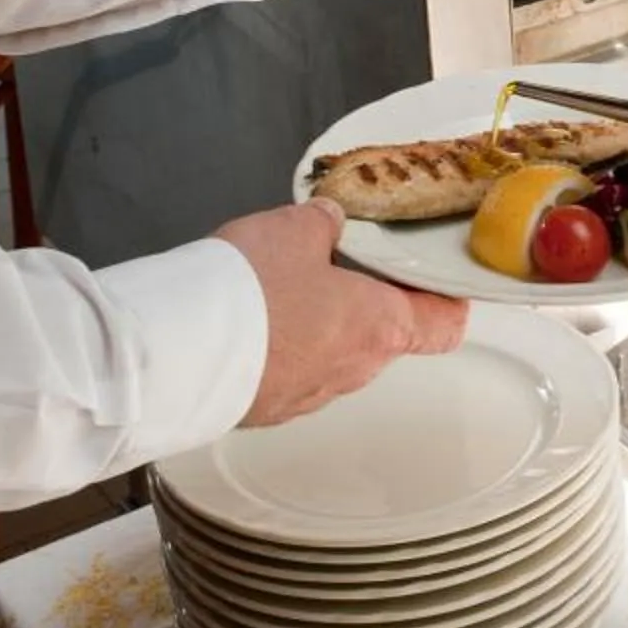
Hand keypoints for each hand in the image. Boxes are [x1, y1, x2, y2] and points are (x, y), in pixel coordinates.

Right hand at [211, 200, 467, 427]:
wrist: (180, 355)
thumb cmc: (250, 294)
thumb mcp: (293, 229)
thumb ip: (322, 224)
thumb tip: (329, 220)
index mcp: (380, 326)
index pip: (444, 325)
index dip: (447, 299)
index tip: (438, 276)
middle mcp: (354, 370)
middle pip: (385, 334)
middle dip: (366, 298)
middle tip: (342, 262)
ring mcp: (310, 395)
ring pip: (334, 354)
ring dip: (320, 323)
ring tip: (285, 284)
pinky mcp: (269, 407)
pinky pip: (290, 371)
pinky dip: (281, 346)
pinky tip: (253, 316)